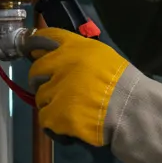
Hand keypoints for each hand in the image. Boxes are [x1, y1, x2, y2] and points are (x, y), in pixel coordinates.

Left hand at [28, 27, 161, 162]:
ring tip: (70, 109)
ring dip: (51, 103)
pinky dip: (55, 124)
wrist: (132, 110)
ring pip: (40, 97)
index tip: (29, 51)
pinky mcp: (55, 114)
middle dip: (40, 80)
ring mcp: (56, 90)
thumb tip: (56, 56)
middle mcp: (61, 64)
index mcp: (75, 47)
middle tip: (55, 90)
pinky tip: (70, 124)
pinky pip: (45, 119)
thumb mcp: (104, 57)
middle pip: (36, 70)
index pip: (44, 38)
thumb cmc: (124, 84)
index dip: (33, 45)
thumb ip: (78, 54)